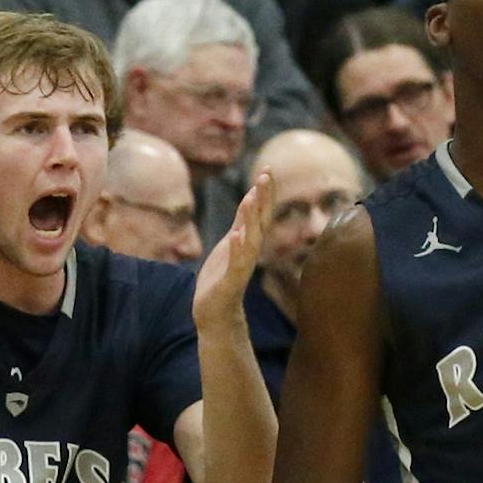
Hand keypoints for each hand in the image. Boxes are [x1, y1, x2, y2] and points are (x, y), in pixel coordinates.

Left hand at [192, 173, 269, 328]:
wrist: (216, 314)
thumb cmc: (222, 278)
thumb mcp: (232, 243)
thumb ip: (243, 222)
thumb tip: (252, 195)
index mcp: (248, 241)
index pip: (260, 212)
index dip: (265, 191)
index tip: (267, 168)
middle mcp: (249, 251)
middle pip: (260, 221)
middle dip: (264, 198)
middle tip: (265, 174)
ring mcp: (241, 267)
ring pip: (250, 239)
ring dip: (252, 219)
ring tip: (252, 197)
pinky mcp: (230, 283)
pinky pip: (236, 264)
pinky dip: (237, 249)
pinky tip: (236, 235)